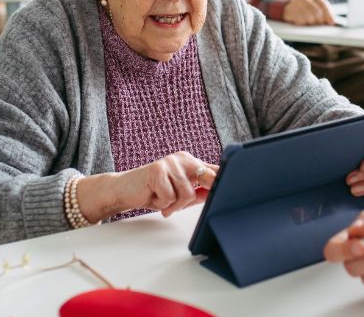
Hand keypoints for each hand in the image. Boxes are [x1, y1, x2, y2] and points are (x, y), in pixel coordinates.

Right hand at [77, 151, 217, 221]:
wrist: (125, 190)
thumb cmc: (153, 193)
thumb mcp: (179, 195)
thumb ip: (198, 193)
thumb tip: (217, 196)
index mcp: (190, 162)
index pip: (213, 169)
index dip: (224, 179)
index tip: (238, 185)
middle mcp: (183, 158)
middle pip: (206, 178)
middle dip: (199, 194)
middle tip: (183, 201)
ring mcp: (170, 162)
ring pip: (187, 193)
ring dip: (173, 204)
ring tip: (162, 201)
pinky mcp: (157, 170)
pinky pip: (170, 197)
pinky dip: (162, 203)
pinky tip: (152, 197)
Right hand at [282, 0, 335, 25]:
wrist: (289, 8)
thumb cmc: (307, 10)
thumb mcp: (317, 7)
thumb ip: (326, 12)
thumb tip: (332, 21)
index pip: (323, 4)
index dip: (328, 14)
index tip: (331, 22)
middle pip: (317, 12)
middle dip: (320, 20)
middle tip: (319, 23)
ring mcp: (296, 3)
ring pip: (310, 17)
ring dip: (311, 23)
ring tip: (310, 22)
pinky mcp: (290, 11)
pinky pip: (301, 21)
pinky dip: (304, 23)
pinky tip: (303, 21)